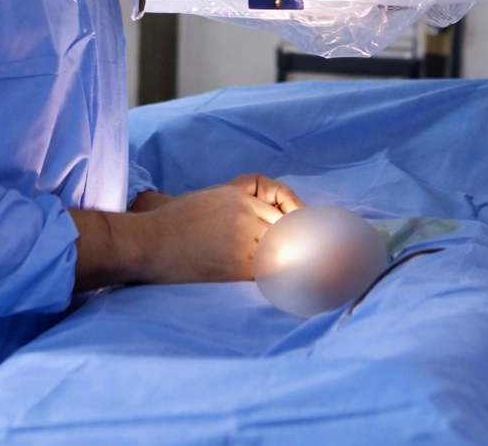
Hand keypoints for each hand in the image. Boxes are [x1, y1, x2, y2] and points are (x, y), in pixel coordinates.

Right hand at [70, 175, 304, 288]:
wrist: (150, 243)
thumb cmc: (176, 222)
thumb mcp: (212, 200)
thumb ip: (245, 210)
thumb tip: (276, 227)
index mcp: (242, 198)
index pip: (287, 217)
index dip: (308, 233)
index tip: (324, 246)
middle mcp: (248, 216)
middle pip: (293, 234)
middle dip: (315, 250)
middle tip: (337, 268)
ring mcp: (243, 241)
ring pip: (286, 254)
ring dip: (305, 267)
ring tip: (326, 281)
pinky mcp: (235, 266)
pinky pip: (270, 274)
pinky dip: (287, 281)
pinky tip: (300, 289)